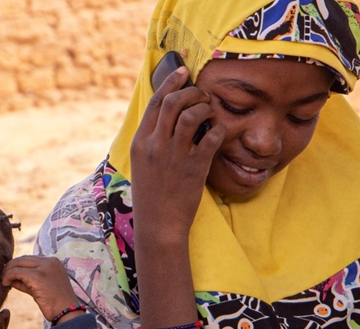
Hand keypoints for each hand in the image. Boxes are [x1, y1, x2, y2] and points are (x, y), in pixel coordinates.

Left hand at [1, 256, 81, 322]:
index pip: (30, 259)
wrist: (67, 312)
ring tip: (3, 280)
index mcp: (53, 262)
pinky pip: (16, 272)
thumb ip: (28, 280)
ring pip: (18, 264)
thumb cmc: (56, 303)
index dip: (18, 265)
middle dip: (11, 266)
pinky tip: (5, 283)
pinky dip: (8, 277)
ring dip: (8, 271)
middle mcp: (49, 261)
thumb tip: (11, 278)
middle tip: (3, 276)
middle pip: (23, 259)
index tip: (10, 273)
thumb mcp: (42, 287)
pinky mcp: (37, 276)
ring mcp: (44, 268)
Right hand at [129, 65, 226, 240]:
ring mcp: (175, 155)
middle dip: (192, 92)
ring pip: (192, 114)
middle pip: (174, 102)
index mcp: (140, 142)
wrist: (159, 225)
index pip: (156, 102)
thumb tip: (166, 118)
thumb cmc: (151, 196)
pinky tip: (219, 131)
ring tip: (210, 111)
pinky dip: (218, 129)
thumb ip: (151, 140)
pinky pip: (211, 136)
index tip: (184, 72)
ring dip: (205, 107)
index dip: (171, 82)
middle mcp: (155, 144)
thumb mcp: (142, 163)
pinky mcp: (194, 167)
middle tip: (202, 94)